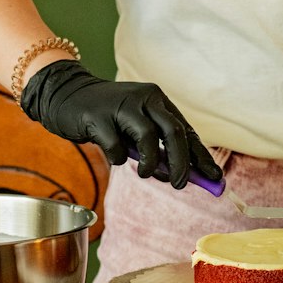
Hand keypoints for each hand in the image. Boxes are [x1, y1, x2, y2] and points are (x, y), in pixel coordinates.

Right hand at [20, 60, 221, 190]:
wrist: (67, 97)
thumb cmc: (108, 118)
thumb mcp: (137, 128)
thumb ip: (158, 147)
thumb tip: (186, 177)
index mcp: (157, 100)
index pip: (186, 130)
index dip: (201, 156)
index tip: (215, 179)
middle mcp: (144, 98)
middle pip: (173, 132)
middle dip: (182, 164)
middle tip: (181, 185)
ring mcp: (121, 106)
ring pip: (148, 138)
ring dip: (152, 164)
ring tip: (147, 173)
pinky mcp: (98, 117)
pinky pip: (117, 148)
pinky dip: (120, 159)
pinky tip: (115, 155)